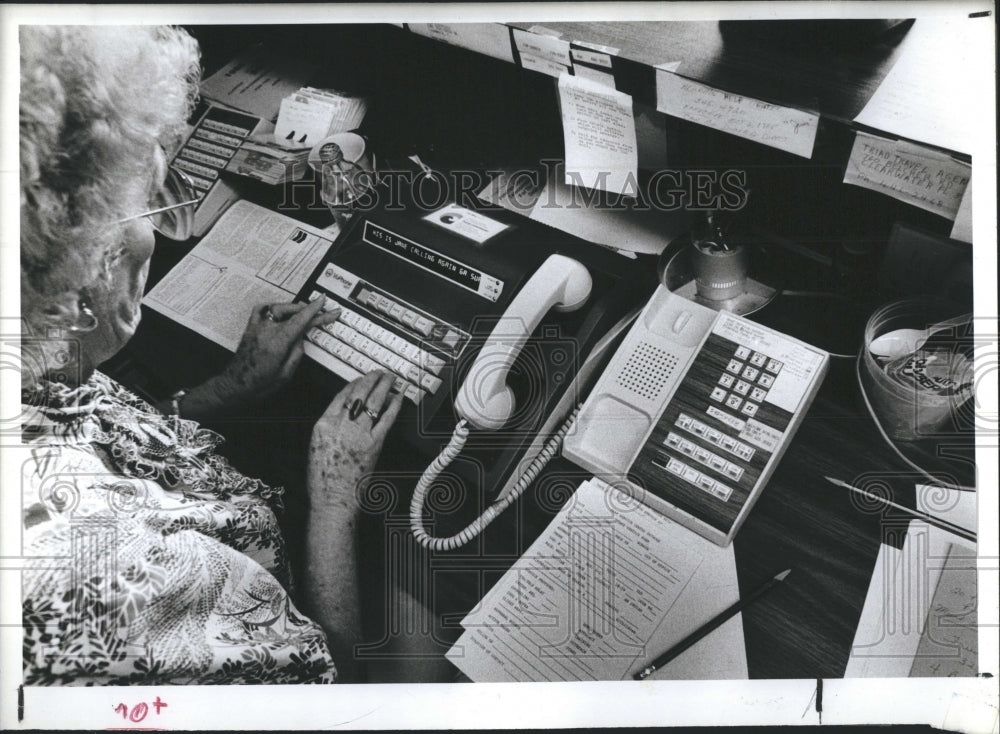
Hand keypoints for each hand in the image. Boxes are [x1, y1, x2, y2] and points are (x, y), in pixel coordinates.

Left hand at [217, 298, 339, 403]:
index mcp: (277, 343)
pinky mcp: (250, 328)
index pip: (300, 320)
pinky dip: (272, 306)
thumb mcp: (286, 374)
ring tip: (303, 312)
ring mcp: (256, 328)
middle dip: (309, 310)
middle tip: (321, 311)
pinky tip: (279, 309)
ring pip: (278, 307)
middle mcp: (266, 332)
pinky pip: (260, 309)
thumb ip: (297, 353)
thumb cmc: (258, 384)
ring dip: (293, 308)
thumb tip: (301, 338)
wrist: (235, 386)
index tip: (323, 301)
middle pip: (292, 312)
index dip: (314, 309)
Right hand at [308, 371, 404, 505]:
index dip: (353, 384)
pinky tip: (398, 399)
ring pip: (373, 402)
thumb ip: (329, 429)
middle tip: (379, 373)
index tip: (360, 379)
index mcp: (323, 425)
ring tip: (390, 379)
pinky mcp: (374, 444)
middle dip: (370, 380)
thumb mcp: (316, 448)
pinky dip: (393, 406)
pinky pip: (386, 419)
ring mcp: (358, 434)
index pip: (340, 396)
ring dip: (383, 387)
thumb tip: (343, 416)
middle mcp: (340, 426)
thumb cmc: (323, 480)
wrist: (332, 500)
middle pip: (358, 394)